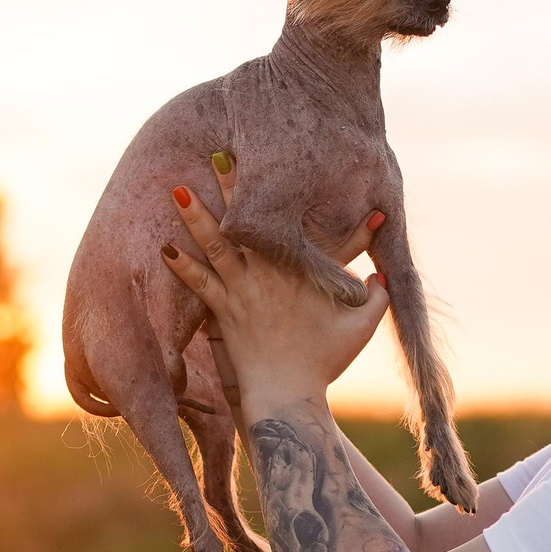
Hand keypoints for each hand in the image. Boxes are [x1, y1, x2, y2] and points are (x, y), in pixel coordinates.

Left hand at [162, 163, 386, 421]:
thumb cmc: (324, 363)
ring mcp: (245, 291)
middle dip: (237, 185)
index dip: (308, 192)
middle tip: (222, 152)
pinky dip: (182, 266)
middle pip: (254, 221)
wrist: (286, 399)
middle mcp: (273, 274)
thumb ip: (377, 299)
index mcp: (306, 271)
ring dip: (198, 216)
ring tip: (178, 189)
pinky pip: (198, 284)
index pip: (311, 224)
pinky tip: (165, 247)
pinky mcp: (224, 311)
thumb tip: (385, 275)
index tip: (306, 159)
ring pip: (218, 245)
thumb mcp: (361, 328)